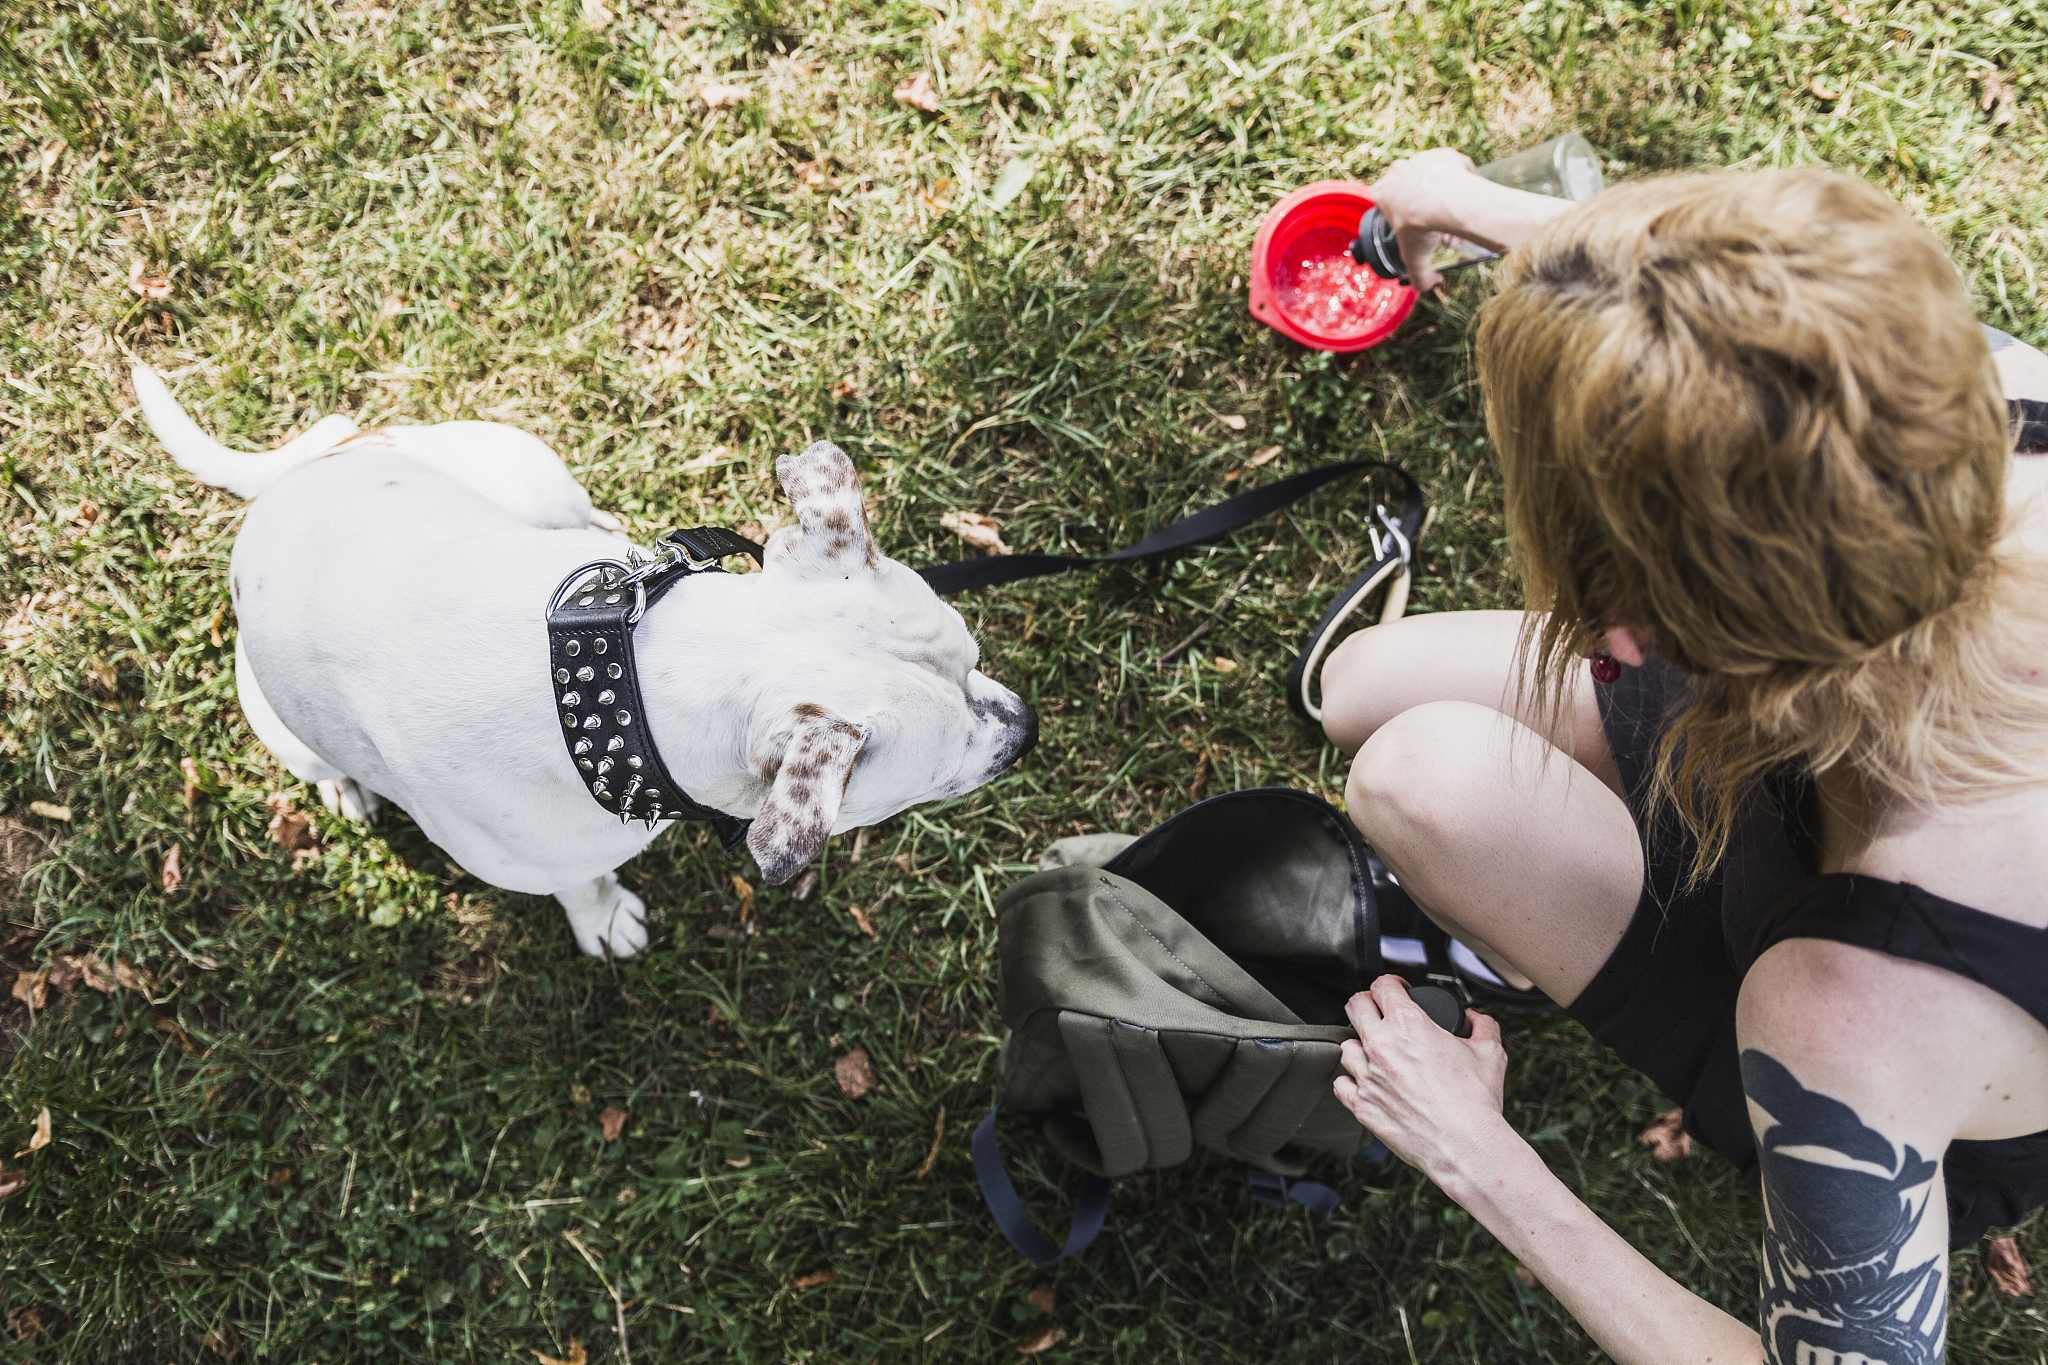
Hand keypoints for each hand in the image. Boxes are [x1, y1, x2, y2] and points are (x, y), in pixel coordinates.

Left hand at [1333, 975, 1510, 1179]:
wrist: (1466, 1146)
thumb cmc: (1476, 1102)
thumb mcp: (1489, 1052)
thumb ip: (1482, 1026)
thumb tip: (1475, 1018)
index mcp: (1408, 1025)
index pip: (1383, 986)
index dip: (1391, 983)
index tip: (1398, 990)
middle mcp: (1381, 1046)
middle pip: (1355, 1006)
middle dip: (1367, 1003)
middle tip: (1380, 1012)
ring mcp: (1367, 1076)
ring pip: (1346, 1046)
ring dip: (1360, 1045)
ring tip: (1376, 1053)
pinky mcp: (1361, 1105)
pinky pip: (1341, 1084)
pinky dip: (1352, 1081)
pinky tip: (1367, 1082)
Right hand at [1366, 148, 1477, 291]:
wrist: (1448, 202)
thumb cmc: (1424, 227)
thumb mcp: (1415, 259)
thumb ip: (1419, 277)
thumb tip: (1429, 285)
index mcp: (1381, 193)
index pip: (1386, 204)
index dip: (1402, 218)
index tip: (1415, 228)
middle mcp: (1397, 171)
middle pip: (1409, 191)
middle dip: (1422, 206)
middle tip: (1438, 224)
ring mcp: (1420, 159)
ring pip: (1430, 177)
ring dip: (1439, 191)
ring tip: (1454, 211)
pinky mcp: (1442, 153)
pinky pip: (1449, 166)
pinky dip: (1456, 177)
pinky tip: (1463, 192)